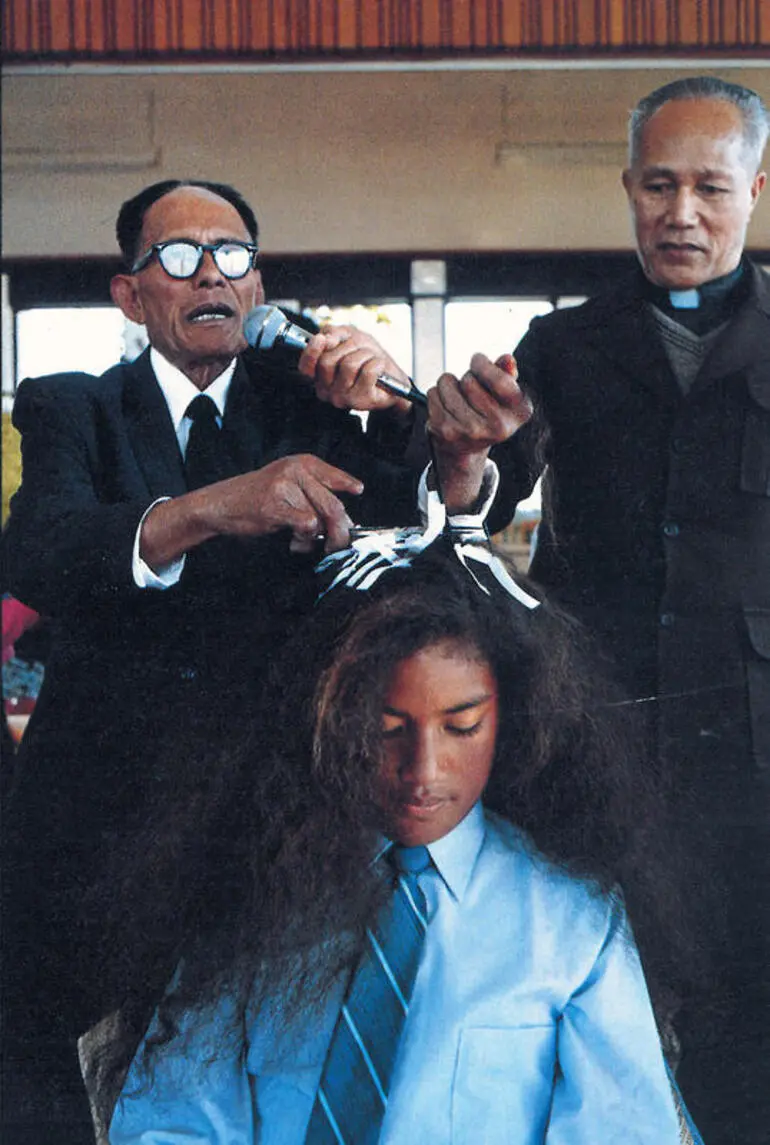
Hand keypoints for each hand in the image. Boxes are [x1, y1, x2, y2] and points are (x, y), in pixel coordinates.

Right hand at [210, 455, 362, 552]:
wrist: (221, 504)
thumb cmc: (258, 498)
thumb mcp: (288, 485)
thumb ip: (316, 497)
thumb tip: (347, 522)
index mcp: (302, 463)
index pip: (334, 476)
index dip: (348, 485)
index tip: (358, 491)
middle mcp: (295, 470)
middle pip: (334, 505)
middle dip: (341, 531)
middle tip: (338, 544)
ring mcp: (284, 487)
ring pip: (320, 519)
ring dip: (315, 539)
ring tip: (301, 540)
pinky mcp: (275, 506)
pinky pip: (306, 526)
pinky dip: (304, 540)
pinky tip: (294, 542)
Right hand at [297, 325, 411, 413]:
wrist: (393, 381)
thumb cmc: (368, 359)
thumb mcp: (349, 339)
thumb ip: (332, 335)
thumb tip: (324, 337)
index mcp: (319, 377)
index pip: (305, 367)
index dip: (311, 352)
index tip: (321, 339)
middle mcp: (327, 391)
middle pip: (327, 362)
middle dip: (348, 347)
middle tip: (360, 349)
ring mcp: (343, 398)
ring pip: (349, 364)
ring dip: (366, 354)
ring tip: (371, 359)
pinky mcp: (360, 401)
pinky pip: (368, 371)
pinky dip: (378, 362)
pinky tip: (379, 367)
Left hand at [427, 352, 530, 459]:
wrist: (467, 450)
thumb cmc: (487, 413)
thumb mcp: (503, 394)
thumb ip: (507, 373)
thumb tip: (507, 359)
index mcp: (519, 412)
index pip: (500, 381)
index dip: (483, 365)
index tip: (478, 360)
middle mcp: (498, 426)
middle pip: (469, 380)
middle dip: (466, 377)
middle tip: (469, 390)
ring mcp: (470, 431)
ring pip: (448, 384)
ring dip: (448, 384)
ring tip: (456, 398)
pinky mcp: (446, 430)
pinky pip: (433, 394)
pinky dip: (436, 394)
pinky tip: (446, 406)